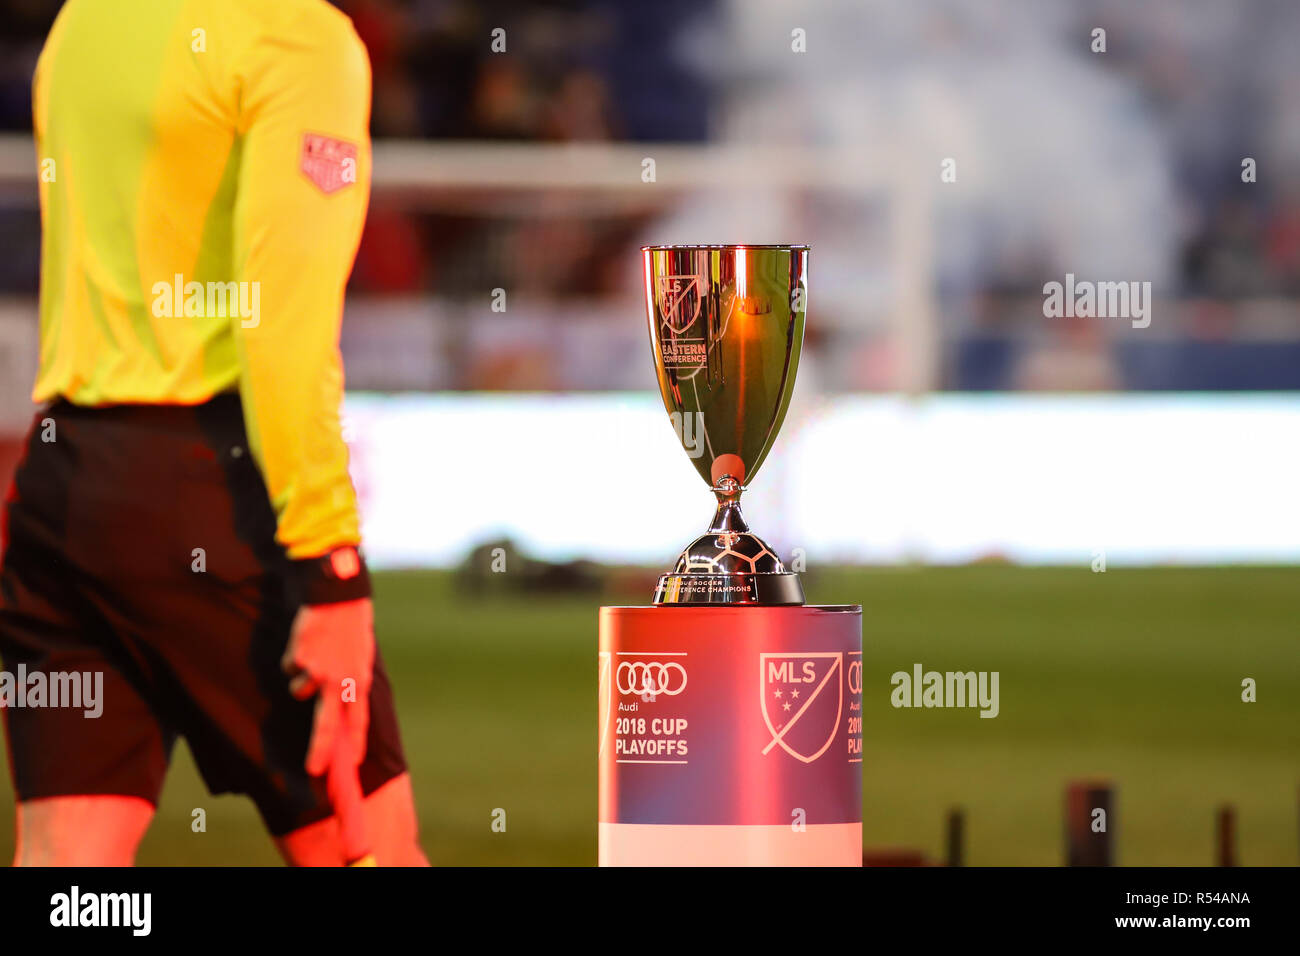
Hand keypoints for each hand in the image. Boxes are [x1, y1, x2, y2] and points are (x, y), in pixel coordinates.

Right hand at [281, 598, 374, 775]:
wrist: (339, 596)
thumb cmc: (352, 626)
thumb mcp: (361, 656)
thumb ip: (351, 680)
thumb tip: (343, 705)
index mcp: (358, 681)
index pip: (358, 719)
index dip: (356, 741)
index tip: (356, 761)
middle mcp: (339, 682)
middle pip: (327, 725)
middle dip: (320, 750)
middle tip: (313, 770)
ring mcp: (317, 672)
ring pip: (298, 690)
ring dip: (301, 678)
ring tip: (314, 653)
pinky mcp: (299, 660)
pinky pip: (289, 667)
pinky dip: (294, 657)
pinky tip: (306, 640)